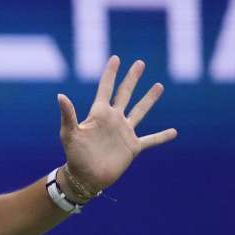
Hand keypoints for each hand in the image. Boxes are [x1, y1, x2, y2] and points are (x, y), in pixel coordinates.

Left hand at [57, 56, 177, 192]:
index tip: (116, 58)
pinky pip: (151, 140)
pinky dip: (162, 136)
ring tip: (158, 86)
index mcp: (99, 114)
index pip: (106, 88)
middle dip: (132, 79)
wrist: (85, 177)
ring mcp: (124, 132)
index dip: (110, 74)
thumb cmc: (74, 155)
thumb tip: (60, 95)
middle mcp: (113, 120)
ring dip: (149, 99)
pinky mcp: (133, 147)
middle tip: (140, 63)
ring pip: (140, 111)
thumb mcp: (69, 133)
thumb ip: (68, 114)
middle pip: (125, 94)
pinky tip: (174, 132)